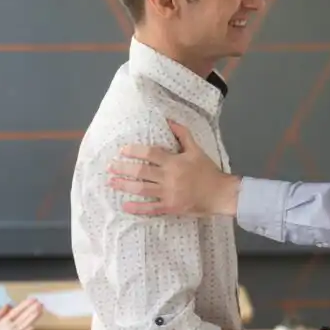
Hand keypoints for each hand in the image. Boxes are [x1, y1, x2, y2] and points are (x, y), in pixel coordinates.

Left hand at [108, 120, 237, 215]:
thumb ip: (183, 135)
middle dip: (123, 168)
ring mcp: (168, 194)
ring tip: (111, 182)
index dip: (134, 151)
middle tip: (109, 166)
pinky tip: (125, 205)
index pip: (150, 153)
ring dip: (124, 185)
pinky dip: (137, 208)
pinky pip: (151, 208)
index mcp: (174, 162)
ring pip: (142, 189)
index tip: (122, 150)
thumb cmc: (208, 171)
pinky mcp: (170, 207)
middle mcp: (169, 177)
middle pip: (141, 171)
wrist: (220, 193)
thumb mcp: (197, 150)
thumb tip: (169, 120)